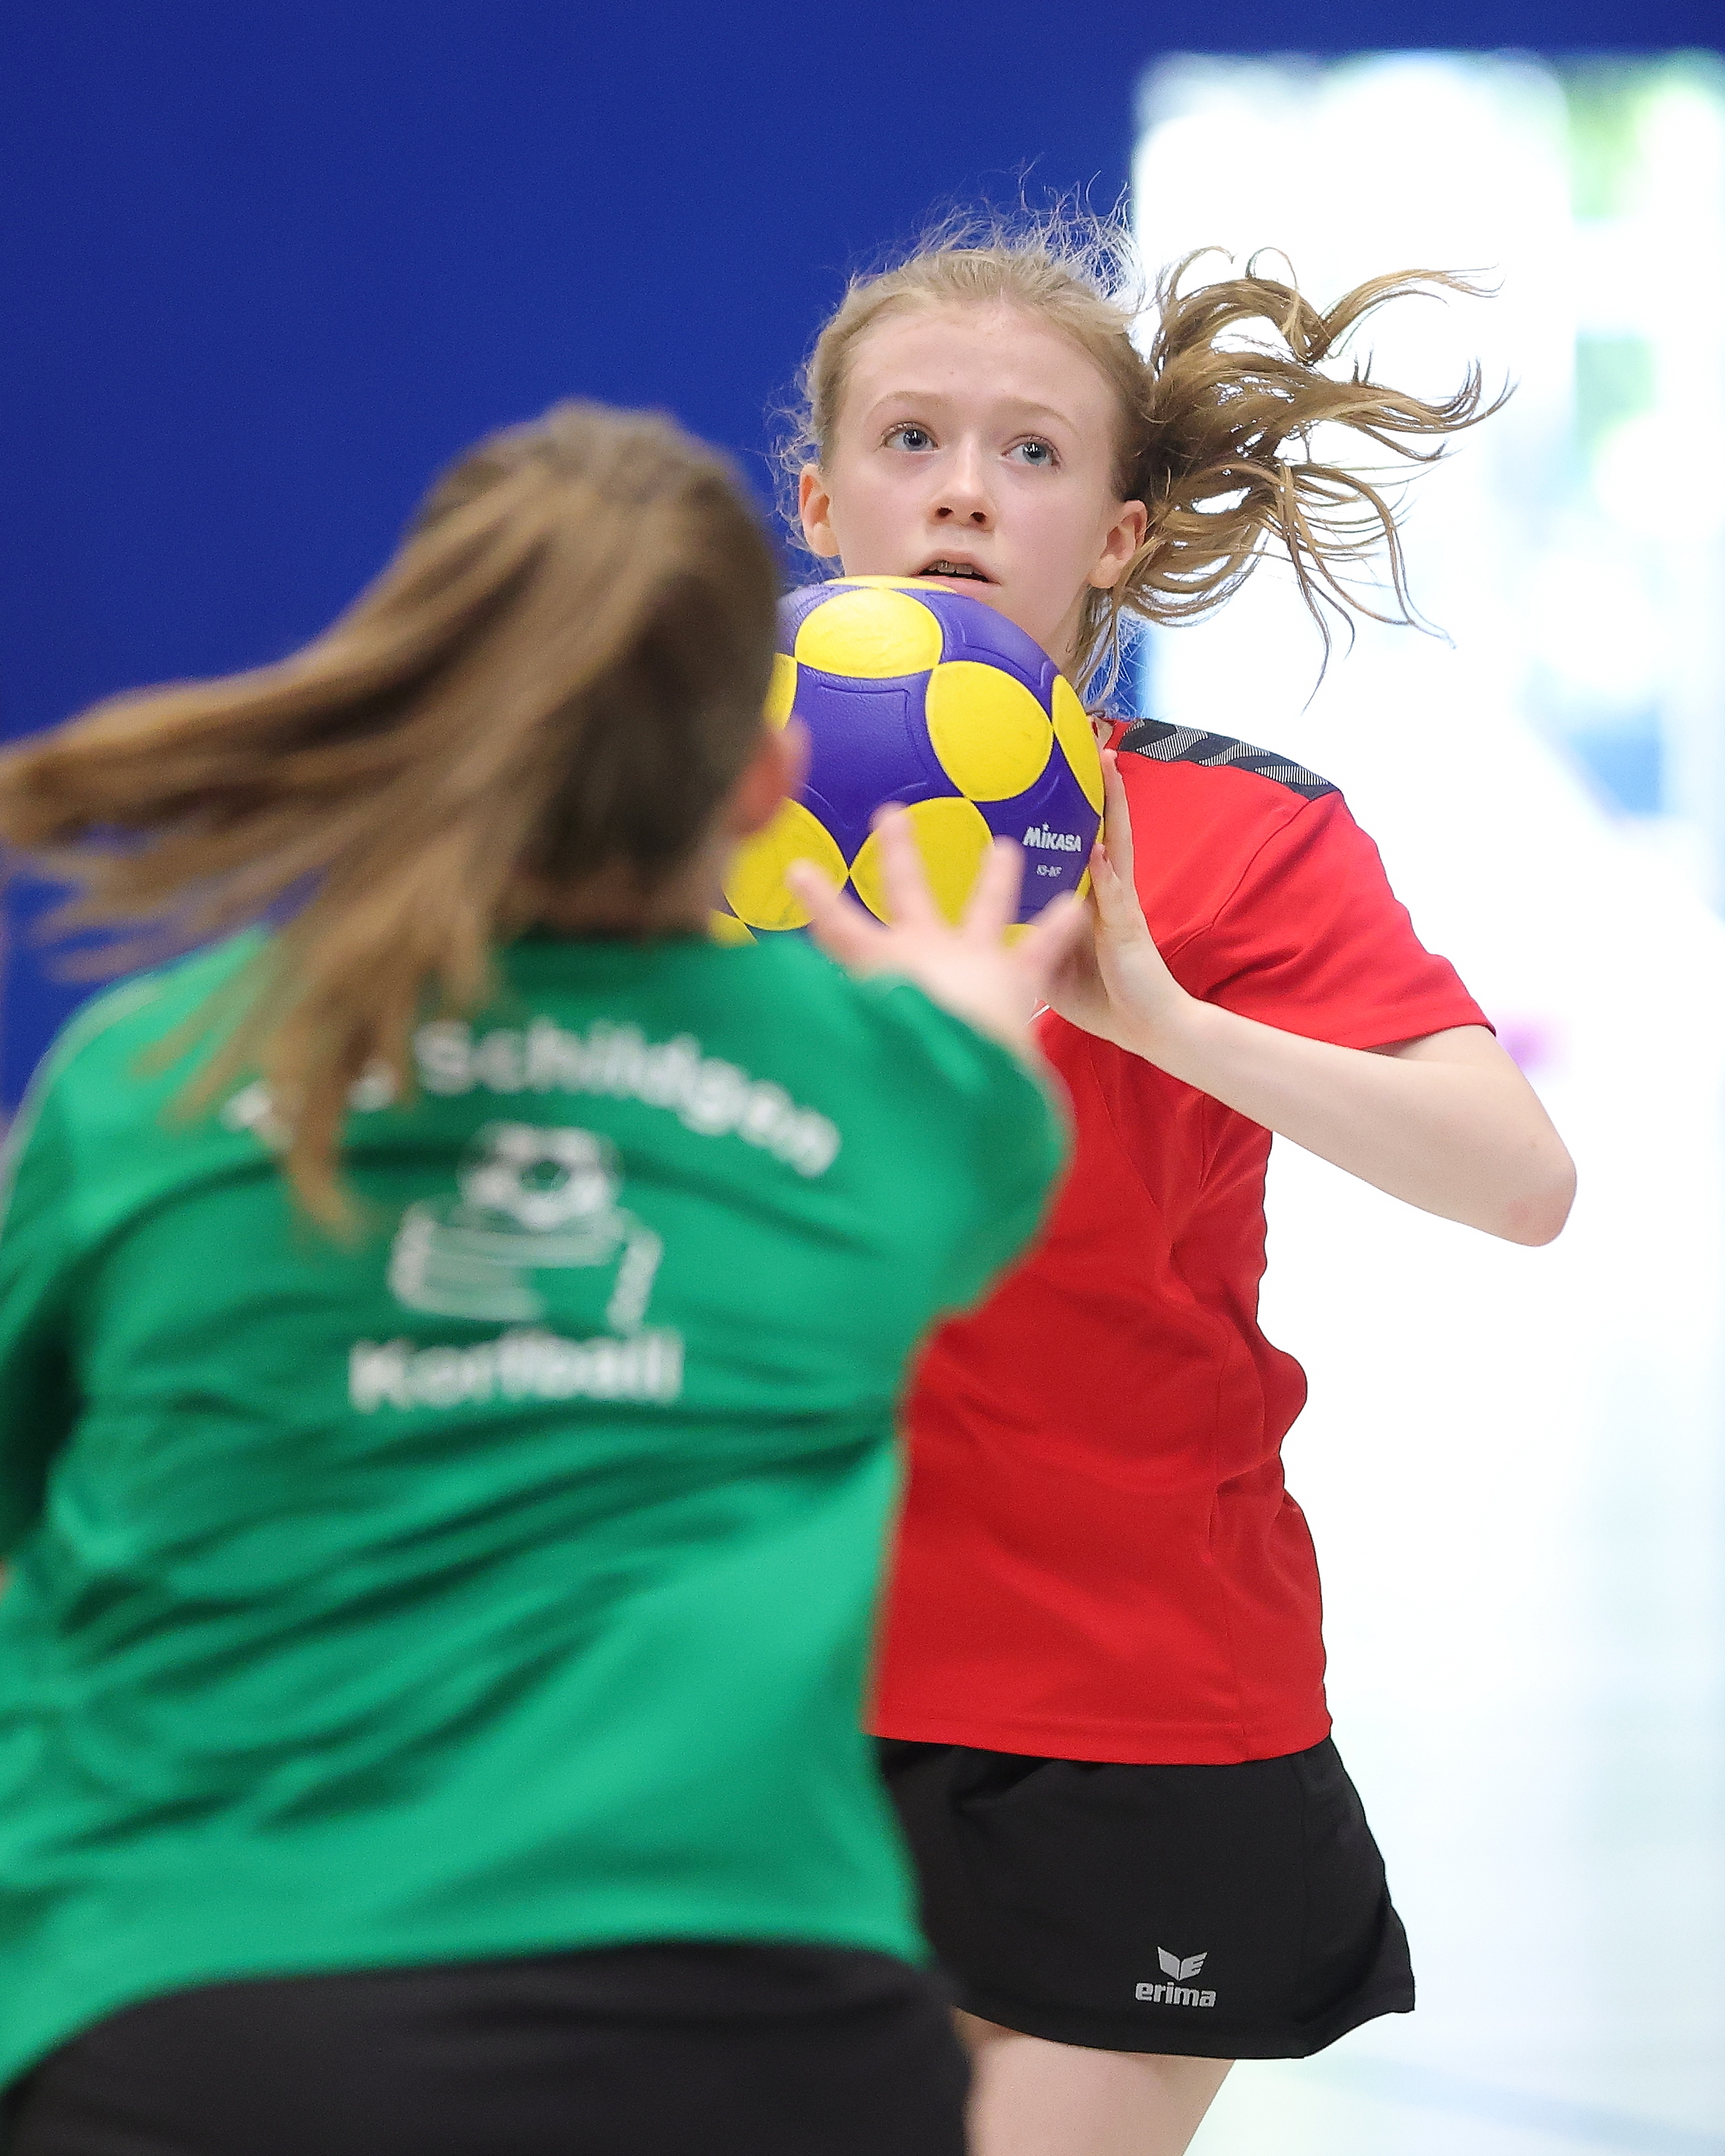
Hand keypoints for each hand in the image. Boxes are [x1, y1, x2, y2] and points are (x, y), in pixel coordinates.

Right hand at [785, 808, 1088, 1060]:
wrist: (955, 1070)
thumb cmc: (900, 1059)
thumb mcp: (860, 1035)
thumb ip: (842, 1026)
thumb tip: (803, 1054)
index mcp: (881, 965)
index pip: (838, 927)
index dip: (817, 900)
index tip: (800, 869)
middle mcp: (925, 950)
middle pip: (907, 892)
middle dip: (900, 854)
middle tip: (892, 814)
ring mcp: (973, 958)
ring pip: (986, 908)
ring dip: (997, 879)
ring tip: (1006, 849)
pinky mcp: (1016, 978)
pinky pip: (1042, 946)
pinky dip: (1059, 928)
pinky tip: (1076, 907)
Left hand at [1044, 749, 1194, 1058]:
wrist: (1146, 1026)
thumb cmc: (1099, 996)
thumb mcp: (1048, 964)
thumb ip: (1025, 938)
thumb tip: (980, 925)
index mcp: (1088, 896)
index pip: (1083, 839)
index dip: (1077, 805)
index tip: (1065, 766)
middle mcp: (1107, 891)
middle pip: (1103, 827)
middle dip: (1100, 787)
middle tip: (1094, 739)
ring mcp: (1119, 906)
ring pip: (1115, 845)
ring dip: (1113, 807)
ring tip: (1107, 766)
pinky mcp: (1127, 930)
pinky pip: (1115, 895)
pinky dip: (1106, 871)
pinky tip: (1099, 849)